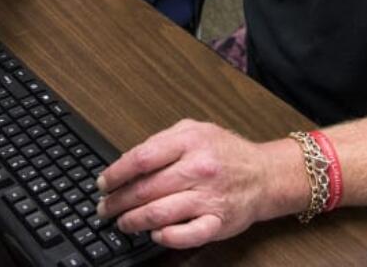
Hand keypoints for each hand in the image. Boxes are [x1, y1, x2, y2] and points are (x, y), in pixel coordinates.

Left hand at [95, 119, 305, 248]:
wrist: (264, 174)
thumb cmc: (226, 153)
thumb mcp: (195, 130)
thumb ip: (162, 141)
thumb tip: (127, 162)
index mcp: (190, 142)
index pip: (141, 159)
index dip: (115, 174)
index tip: (103, 184)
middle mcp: (199, 169)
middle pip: (145, 189)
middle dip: (118, 202)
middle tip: (105, 208)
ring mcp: (209, 197)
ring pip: (160, 214)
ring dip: (133, 221)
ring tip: (122, 222)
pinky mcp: (218, 221)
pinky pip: (186, 235)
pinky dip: (166, 237)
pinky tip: (155, 234)